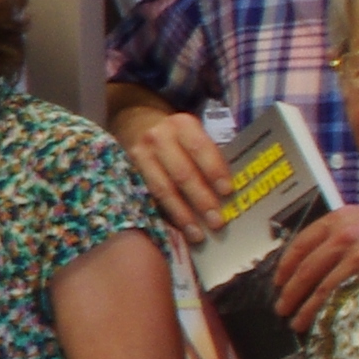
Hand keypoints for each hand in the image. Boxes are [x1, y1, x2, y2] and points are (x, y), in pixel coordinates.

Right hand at [118, 107, 234, 247]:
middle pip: (182, 173)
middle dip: (201, 200)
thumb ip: (209, 157)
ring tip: (198, 234)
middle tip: (216, 221)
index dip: (214, 171)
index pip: (200, 148)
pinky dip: (166, 215)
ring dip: (182, 214)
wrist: (139, 126)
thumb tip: (229, 192)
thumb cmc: (178, 138)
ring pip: (163, 189)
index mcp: (182, 125)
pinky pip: (150, 197)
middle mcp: (159, 137)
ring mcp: (141, 155)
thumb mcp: (194, 135)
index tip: (227, 192)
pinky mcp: (130, 172)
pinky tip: (178, 229)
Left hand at [270, 202, 358, 325]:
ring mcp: (356, 249)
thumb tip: (313, 266)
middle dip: (290, 291)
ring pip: (319, 284)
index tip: (278, 282)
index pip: (300, 244)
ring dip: (303, 306)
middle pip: (305, 267)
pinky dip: (325, 308)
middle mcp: (343, 231)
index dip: (285, 266)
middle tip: (281, 308)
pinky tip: (319, 320)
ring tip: (296, 321)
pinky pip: (339, 292)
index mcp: (338, 218)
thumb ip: (341, 236)